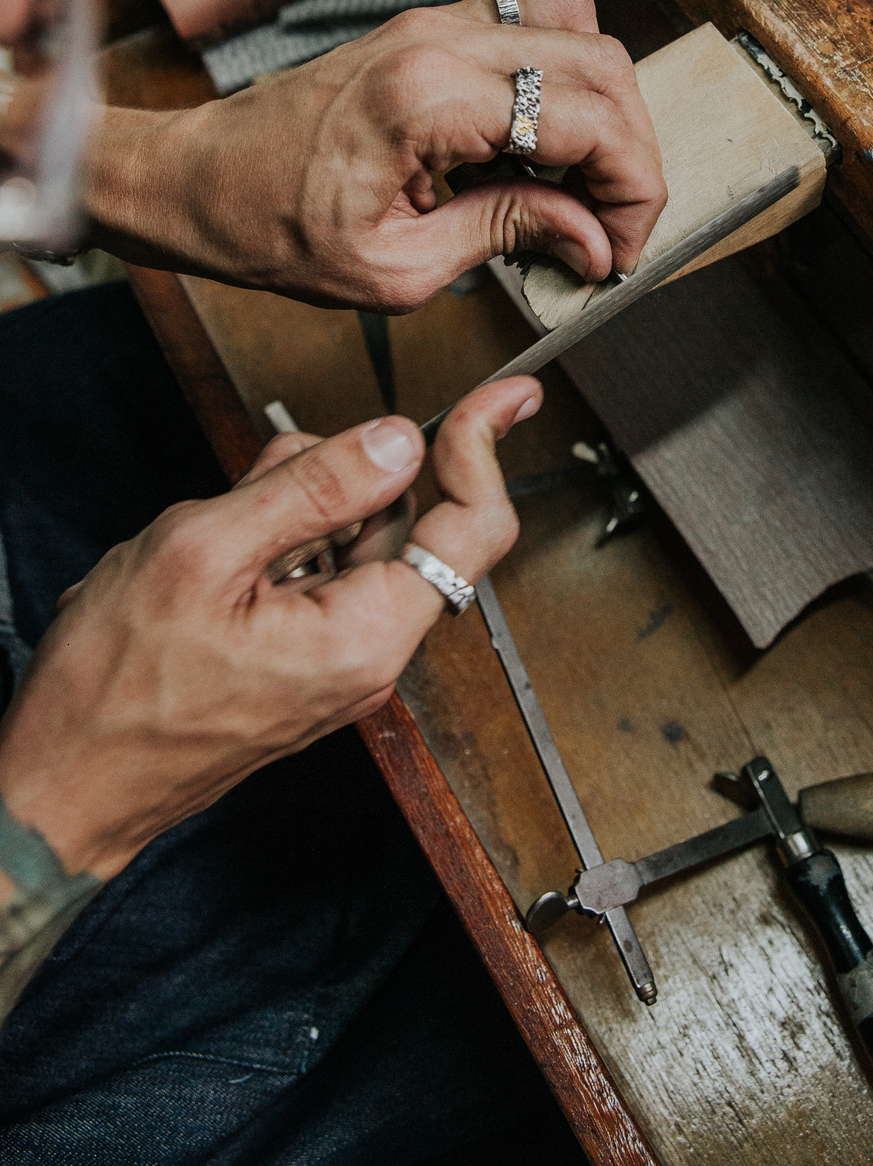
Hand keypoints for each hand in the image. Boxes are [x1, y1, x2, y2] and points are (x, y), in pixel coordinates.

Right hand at [0, 378, 540, 882]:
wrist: (60, 787)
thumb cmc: (113, 692)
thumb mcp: (204, 552)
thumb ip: (310, 489)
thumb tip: (396, 440)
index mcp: (366, 635)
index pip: (473, 528)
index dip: (486, 449)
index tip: (502, 396)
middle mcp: (368, 654)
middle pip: (404, 523)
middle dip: (339, 476)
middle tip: (258, 478)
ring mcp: (335, 661)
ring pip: (352, 541)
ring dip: (296, 507)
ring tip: (215, 527)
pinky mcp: (302, 660)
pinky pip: (317, 574)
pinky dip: (277, 541)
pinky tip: (216, 552)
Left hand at [84, 0, 666, 310]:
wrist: (197, 180)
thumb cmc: (268, 225)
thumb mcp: (396, 269)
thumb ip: (507, 236)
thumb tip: (594, 241)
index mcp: (429, 97)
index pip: (589, 120)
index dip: (631, 190)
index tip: (619, 250)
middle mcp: (440, 39)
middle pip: (601, 63)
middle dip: (630, 152)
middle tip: (611, 227)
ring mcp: (435, 22)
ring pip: (578, 27)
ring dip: (602, 107)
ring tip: (580, 183)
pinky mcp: (429, 27)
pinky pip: (532, 23)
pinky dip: (561, 79)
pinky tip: (539, 144)